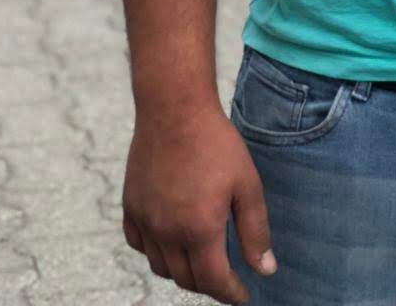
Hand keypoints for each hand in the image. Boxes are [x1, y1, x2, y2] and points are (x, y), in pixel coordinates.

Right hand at [122, 104, 277, 302]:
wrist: (175, 109)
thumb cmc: (216, 143)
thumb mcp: (247, 185)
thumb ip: (255, 231)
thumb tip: (265, 270)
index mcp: (199, 229)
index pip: (213, 281)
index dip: (230, 294)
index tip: (242, 297)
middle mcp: (167, 232)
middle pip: (186, 279)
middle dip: (209, 284)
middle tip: (226, 276)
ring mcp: (145, 220)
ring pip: (161, 267)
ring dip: (182, 271)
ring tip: (201, 259)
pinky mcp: (130, 206)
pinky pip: (140, 245)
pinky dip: (156, 251)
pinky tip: (171, 239)